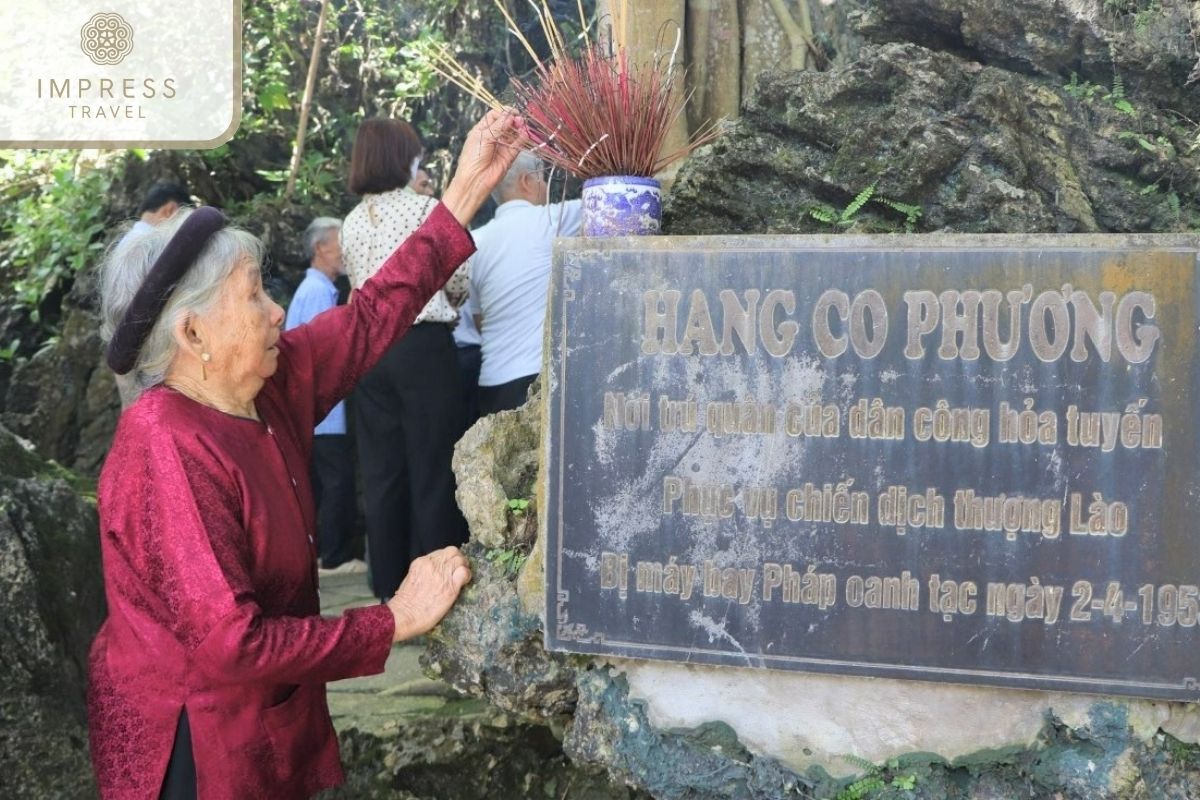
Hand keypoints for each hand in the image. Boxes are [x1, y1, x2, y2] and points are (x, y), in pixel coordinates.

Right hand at [386, 546, 471, 641]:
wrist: (404, 615)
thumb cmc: (405, 602)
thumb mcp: (411, 578)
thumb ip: (424, 572)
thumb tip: (436, 574)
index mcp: (421, 562)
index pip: (442, 552)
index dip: (448, 558)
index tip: (450, 566)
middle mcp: (432, 565)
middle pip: (453, 552)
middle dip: (458, 559)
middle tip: (459, 569)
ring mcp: (442, 574)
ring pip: (460, 560)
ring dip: (464, 567)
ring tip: (462, 577)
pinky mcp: (450, 587)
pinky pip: (464, 573)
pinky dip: (467, 576)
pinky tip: (464, 583)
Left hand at [441, 108, 525, 226]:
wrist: (474, 180)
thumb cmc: (472, 158)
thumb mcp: (483, 137)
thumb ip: (498, 126)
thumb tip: (510, 115)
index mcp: (481, 130)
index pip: (494, 116)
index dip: (503, 112)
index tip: (511, 112)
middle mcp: (492, 137)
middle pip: (505, 123)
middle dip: (512, 119)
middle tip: (518, 119)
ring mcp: (501, 146)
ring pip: (513, 133)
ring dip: (519, 128)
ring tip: (522, 125)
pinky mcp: (509, 156)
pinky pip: (518, 145)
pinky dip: (522, 139)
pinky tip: (524, 134)